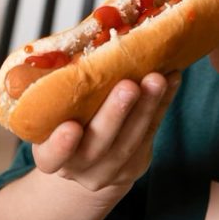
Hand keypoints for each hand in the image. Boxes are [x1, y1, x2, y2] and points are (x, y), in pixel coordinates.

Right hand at [32, 71, 180, 193]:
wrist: (84, 158)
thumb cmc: (61, 120)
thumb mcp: (52, 112)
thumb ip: (59, 92)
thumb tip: (78, 48)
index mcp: (48, 156)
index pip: (50, 157)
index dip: (59, 146)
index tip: (71, 127)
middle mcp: (77, 168)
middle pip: (97, 147)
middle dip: (115, 115)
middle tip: (129, 86)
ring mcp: (108, 171)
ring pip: (130, 142)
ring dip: (146, 107)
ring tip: (157, 78)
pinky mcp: (135, 165)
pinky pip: (150, 134)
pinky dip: (161, 105)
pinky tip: (170, 79)